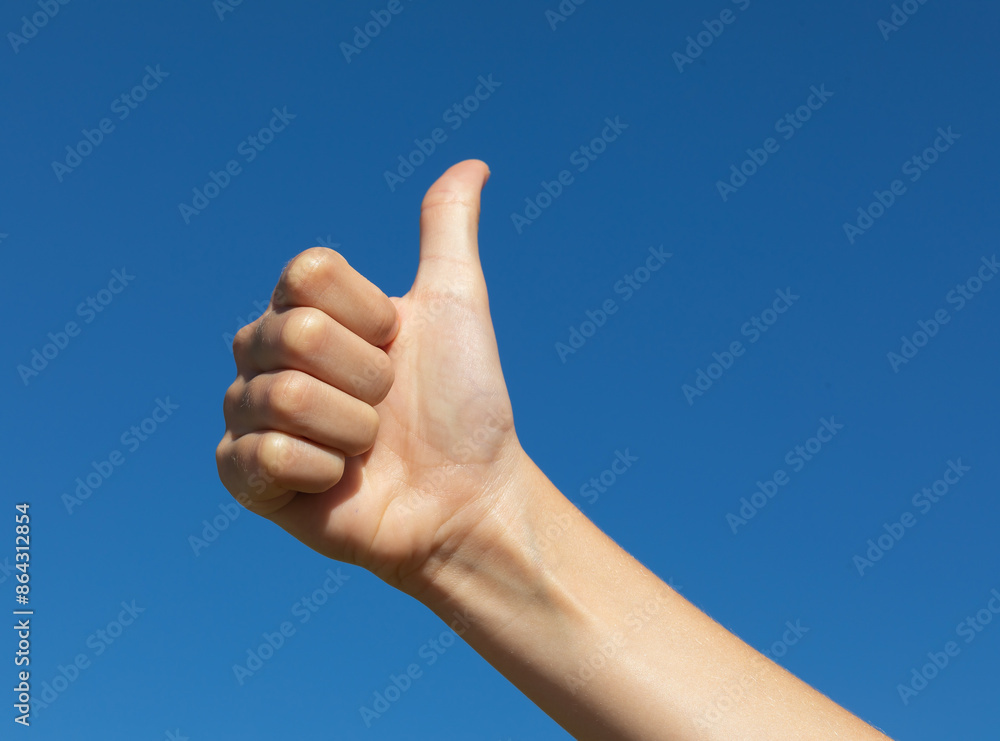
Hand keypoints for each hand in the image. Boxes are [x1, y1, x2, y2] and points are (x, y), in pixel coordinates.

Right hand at [216, 160, 527, 588]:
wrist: (470, 495)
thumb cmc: (465, 403)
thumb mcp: (456, 305)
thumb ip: (446, 232)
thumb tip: (472, 163)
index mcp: (307, 310)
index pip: (306, 274)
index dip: (370, 316)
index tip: (398, 347)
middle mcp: (269, 356)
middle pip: (294, 332)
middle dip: (368, 377)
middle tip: (389, 407)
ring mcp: (252, 416)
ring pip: (280, 394)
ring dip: (353, 428)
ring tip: (370, 448)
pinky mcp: (244, 477)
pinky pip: (259, 454)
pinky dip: (320, 471)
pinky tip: (338, 482)